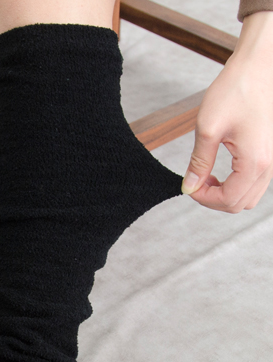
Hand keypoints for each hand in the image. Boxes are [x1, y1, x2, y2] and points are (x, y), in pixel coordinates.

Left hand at [182, 11, 272, 211]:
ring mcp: (271, 159)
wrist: (259, 65)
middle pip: (238, 204)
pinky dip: (234, 185)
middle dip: (212, 200)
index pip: (228, 200)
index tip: (188, 185)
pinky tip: (218, 172)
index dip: (203, 199)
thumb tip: (188, 187)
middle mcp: (269, 165)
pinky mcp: (268, 153)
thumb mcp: (208, 129)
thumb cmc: (236, 90)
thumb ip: (199, 163)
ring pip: (247, 196)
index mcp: (255, 162)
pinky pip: (253, 183)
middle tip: (195, 182)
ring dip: (224, 194)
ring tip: (205, 176)